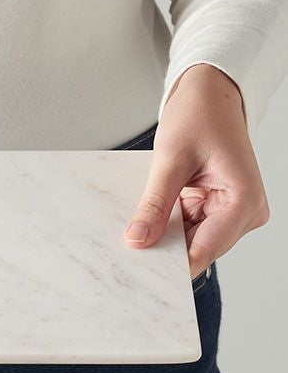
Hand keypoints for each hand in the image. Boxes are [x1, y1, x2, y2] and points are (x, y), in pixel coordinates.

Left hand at [123, 63, 269, 280]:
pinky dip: (168, 226)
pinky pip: (189, 228)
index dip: (172, 267)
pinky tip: (147, 222)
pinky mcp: (218, 208)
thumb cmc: (199, 116)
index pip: (204, 250)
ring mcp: (232, 212)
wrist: (210, 96)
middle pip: (199, 249)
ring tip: (134, 234)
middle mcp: (245, 212)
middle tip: (127, 258)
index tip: (141, 276)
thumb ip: (154, 204)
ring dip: (164, 238)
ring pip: (191, 241)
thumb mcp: (170, 160)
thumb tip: (138, 240)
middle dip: (164, 252)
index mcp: (244, 200)